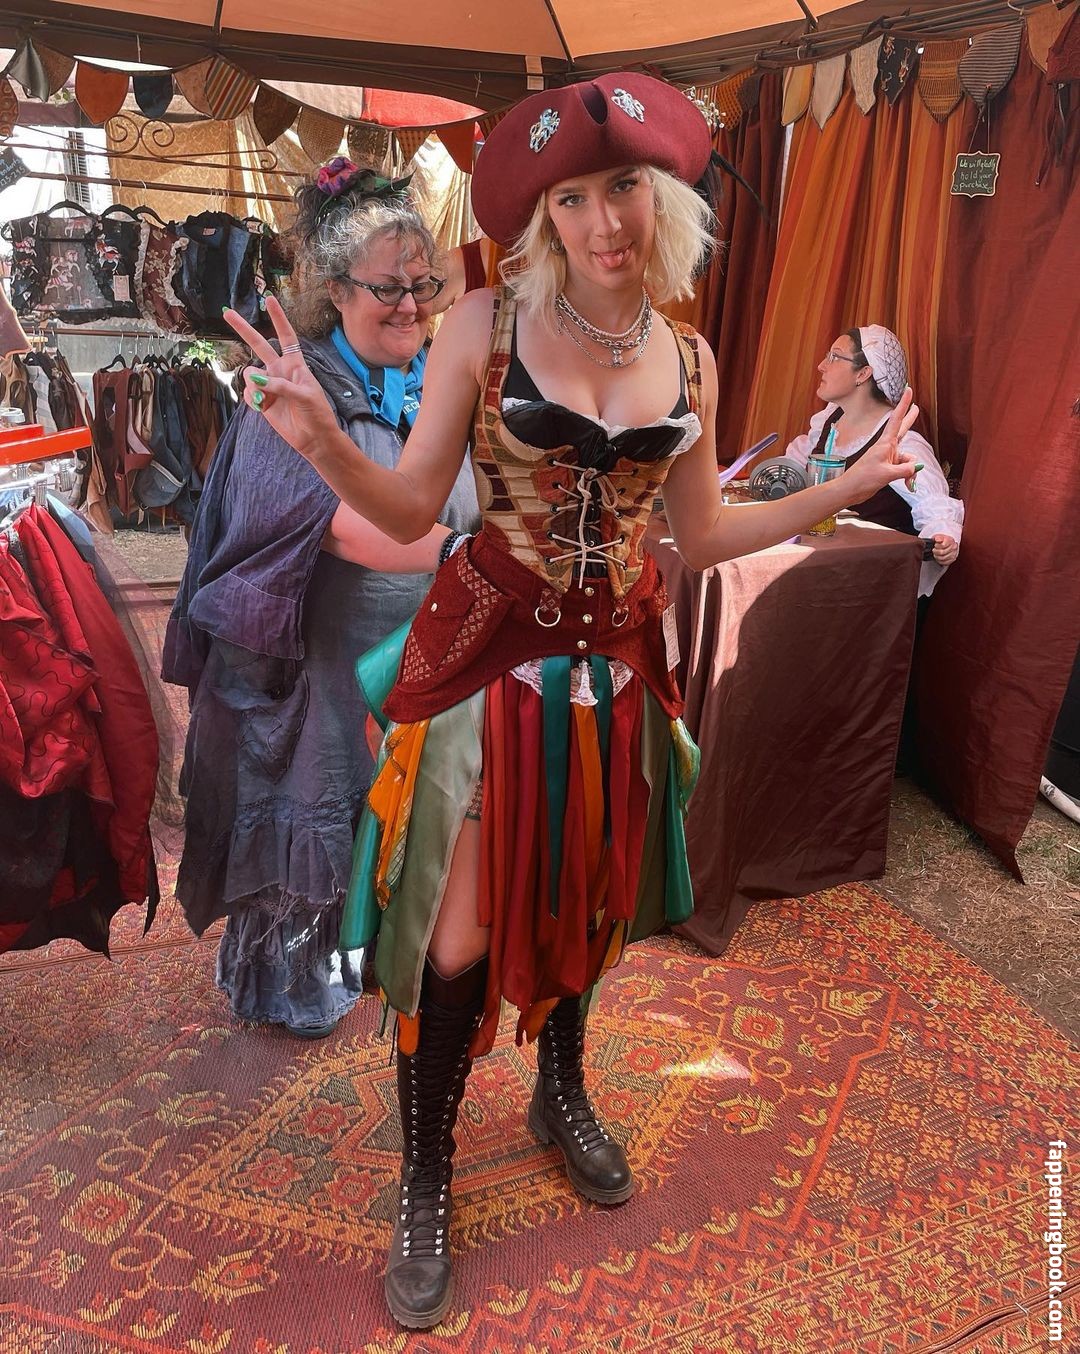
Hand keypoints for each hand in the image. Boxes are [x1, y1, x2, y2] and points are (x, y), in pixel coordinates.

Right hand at [222, 294, 338, 462]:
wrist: (314, 439)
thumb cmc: (317, 414)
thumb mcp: (304, 396)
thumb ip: (281, 385)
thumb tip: (257, 379)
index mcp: (295, 364)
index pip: (286, 336)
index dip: (278, 318)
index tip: (269, 299)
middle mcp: (279, 370)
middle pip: (259, 344)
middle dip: (243, 329)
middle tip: (227, 313)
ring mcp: (269, 385)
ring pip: (249, 374)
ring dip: (253, 385)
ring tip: (265, 398)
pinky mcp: (261, 400)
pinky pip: (248, 393)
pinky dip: (252, 399)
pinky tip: (262, 407)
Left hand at [840, 387, 920, 504]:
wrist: (850, 490)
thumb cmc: (863, 479)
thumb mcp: (887, 474)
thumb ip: (905, 470)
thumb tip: (917, 467)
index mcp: (885, 443)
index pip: (897, 419)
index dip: (903, 404)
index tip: (907, 390)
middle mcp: (887, 448)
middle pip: (903, 431)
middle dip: (910, 420)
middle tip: (916, 408)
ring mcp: (888, 458)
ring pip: (908, 459)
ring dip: (911, 471)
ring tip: (908, 483)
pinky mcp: (888, 468)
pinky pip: (904, 469)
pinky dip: (908, 477)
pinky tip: (908, 486)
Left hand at [930, 533, 957, 564]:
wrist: (947, 543)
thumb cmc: (942, 540)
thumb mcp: (939, 536)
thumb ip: (938, 537)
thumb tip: (937, 539)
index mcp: (951, 541)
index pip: (942, 545)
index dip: (937, 546)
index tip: (935, 545)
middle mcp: (954, 548)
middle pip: (942, 552)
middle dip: (935, 552)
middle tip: (934, 550)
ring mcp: (954, 554)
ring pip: (943, 558)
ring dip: (937, 557)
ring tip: (936, 554)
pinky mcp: (953, 559)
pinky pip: (945, 563)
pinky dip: (940, 561)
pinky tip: (939, 558)